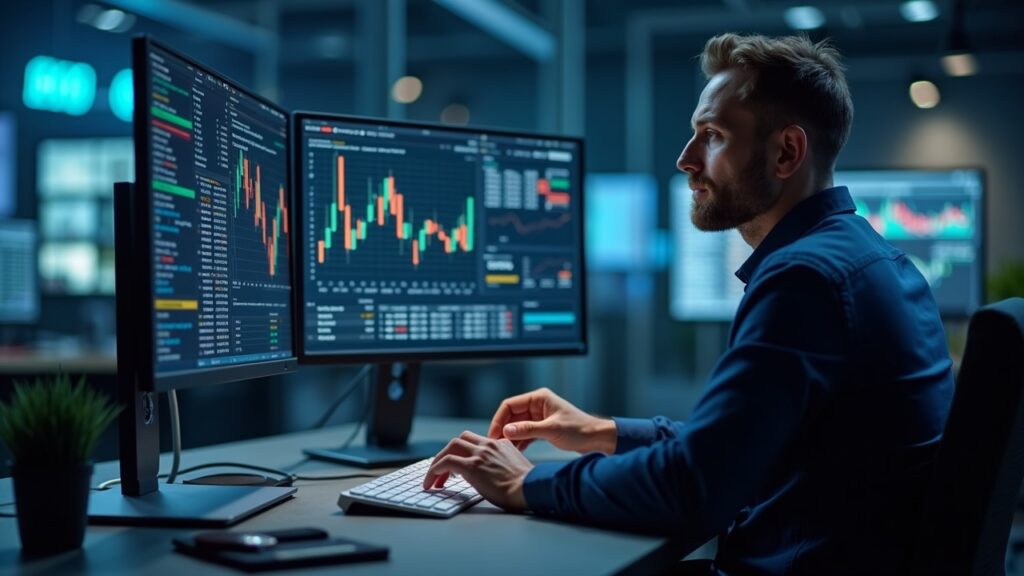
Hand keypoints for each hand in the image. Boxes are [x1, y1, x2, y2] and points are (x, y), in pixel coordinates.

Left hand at [421, 431, 531, 511]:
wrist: (530, 490)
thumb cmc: (526, 487)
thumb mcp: (514, 467)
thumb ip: (501, 464)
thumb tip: (489, 474)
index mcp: (500, 444)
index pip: (474, 441)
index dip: (461, 452)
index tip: (455, 467)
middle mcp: (489, 445)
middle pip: (460, 439)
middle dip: (447, 454)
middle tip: (440, 471)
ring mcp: (480, 454)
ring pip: (450, 447)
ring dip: (438, 462)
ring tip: (432, 479)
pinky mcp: (472, 466)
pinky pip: (447, 462)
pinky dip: (435, 470)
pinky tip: (432, 481)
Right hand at [487, 387, 616, 453]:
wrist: (597, 439)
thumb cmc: (579, 430)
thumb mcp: (551, 430)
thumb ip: (527, 430)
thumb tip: (505, 431)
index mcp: (539, 398)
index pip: (510, 405)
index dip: (499, 419)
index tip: (494, 435)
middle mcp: (537, 405)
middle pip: (511, 416)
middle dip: (503, 430)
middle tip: (495, 445)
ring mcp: (539, 417)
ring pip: (517, 426)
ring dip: (510, 437)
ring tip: (502, 450)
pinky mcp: (543, 428)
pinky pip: (525, 434)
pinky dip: (519, 442)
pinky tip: (514, 452)